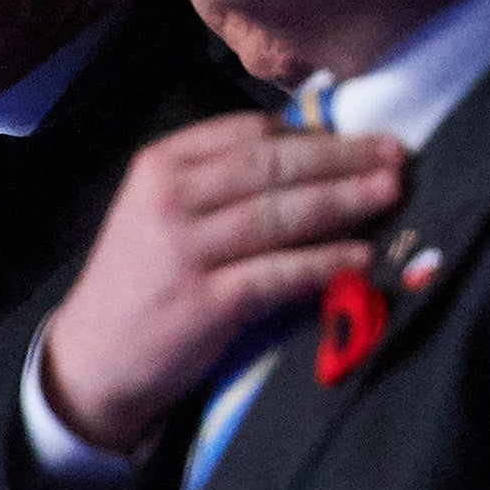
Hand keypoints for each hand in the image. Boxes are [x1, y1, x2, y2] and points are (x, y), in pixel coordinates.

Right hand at [40, 112, 402, 453]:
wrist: (93, 356)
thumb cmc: (142, 276)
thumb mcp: (161, 208)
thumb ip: (219, 179)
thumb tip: (311, 155)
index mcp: (163, 163)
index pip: (250, 132)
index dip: (313, 132)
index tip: (361, 135)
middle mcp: (172, 197)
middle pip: (273, 166)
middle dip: (342, 158)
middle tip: (397, 154)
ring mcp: (187, 249)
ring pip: (280, 214)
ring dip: (344, 201)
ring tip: (390, 193)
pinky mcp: (206, 301)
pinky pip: (278, 273)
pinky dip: (324, 262)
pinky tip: (361, 256)